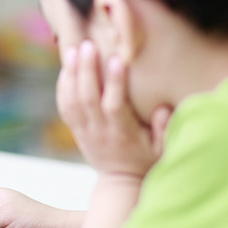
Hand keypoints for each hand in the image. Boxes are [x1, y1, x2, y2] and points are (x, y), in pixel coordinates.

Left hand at [56, 41, 171, 177]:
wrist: (121, 182)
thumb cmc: (146, 161)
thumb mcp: (162, 150)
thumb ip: (164, 129)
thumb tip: (162, 108)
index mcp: (122, 134)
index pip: (115, 106)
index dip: (115, 83)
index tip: (117, 59)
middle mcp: (100, 131)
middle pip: (88, 98)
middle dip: (86, 70)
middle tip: (88, 45)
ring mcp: (85, 131)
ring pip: (72, 101)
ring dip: (71, 74)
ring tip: (72, 49)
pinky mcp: (76, 130)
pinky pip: (65, 107)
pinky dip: (63, 87)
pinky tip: (65, 68)